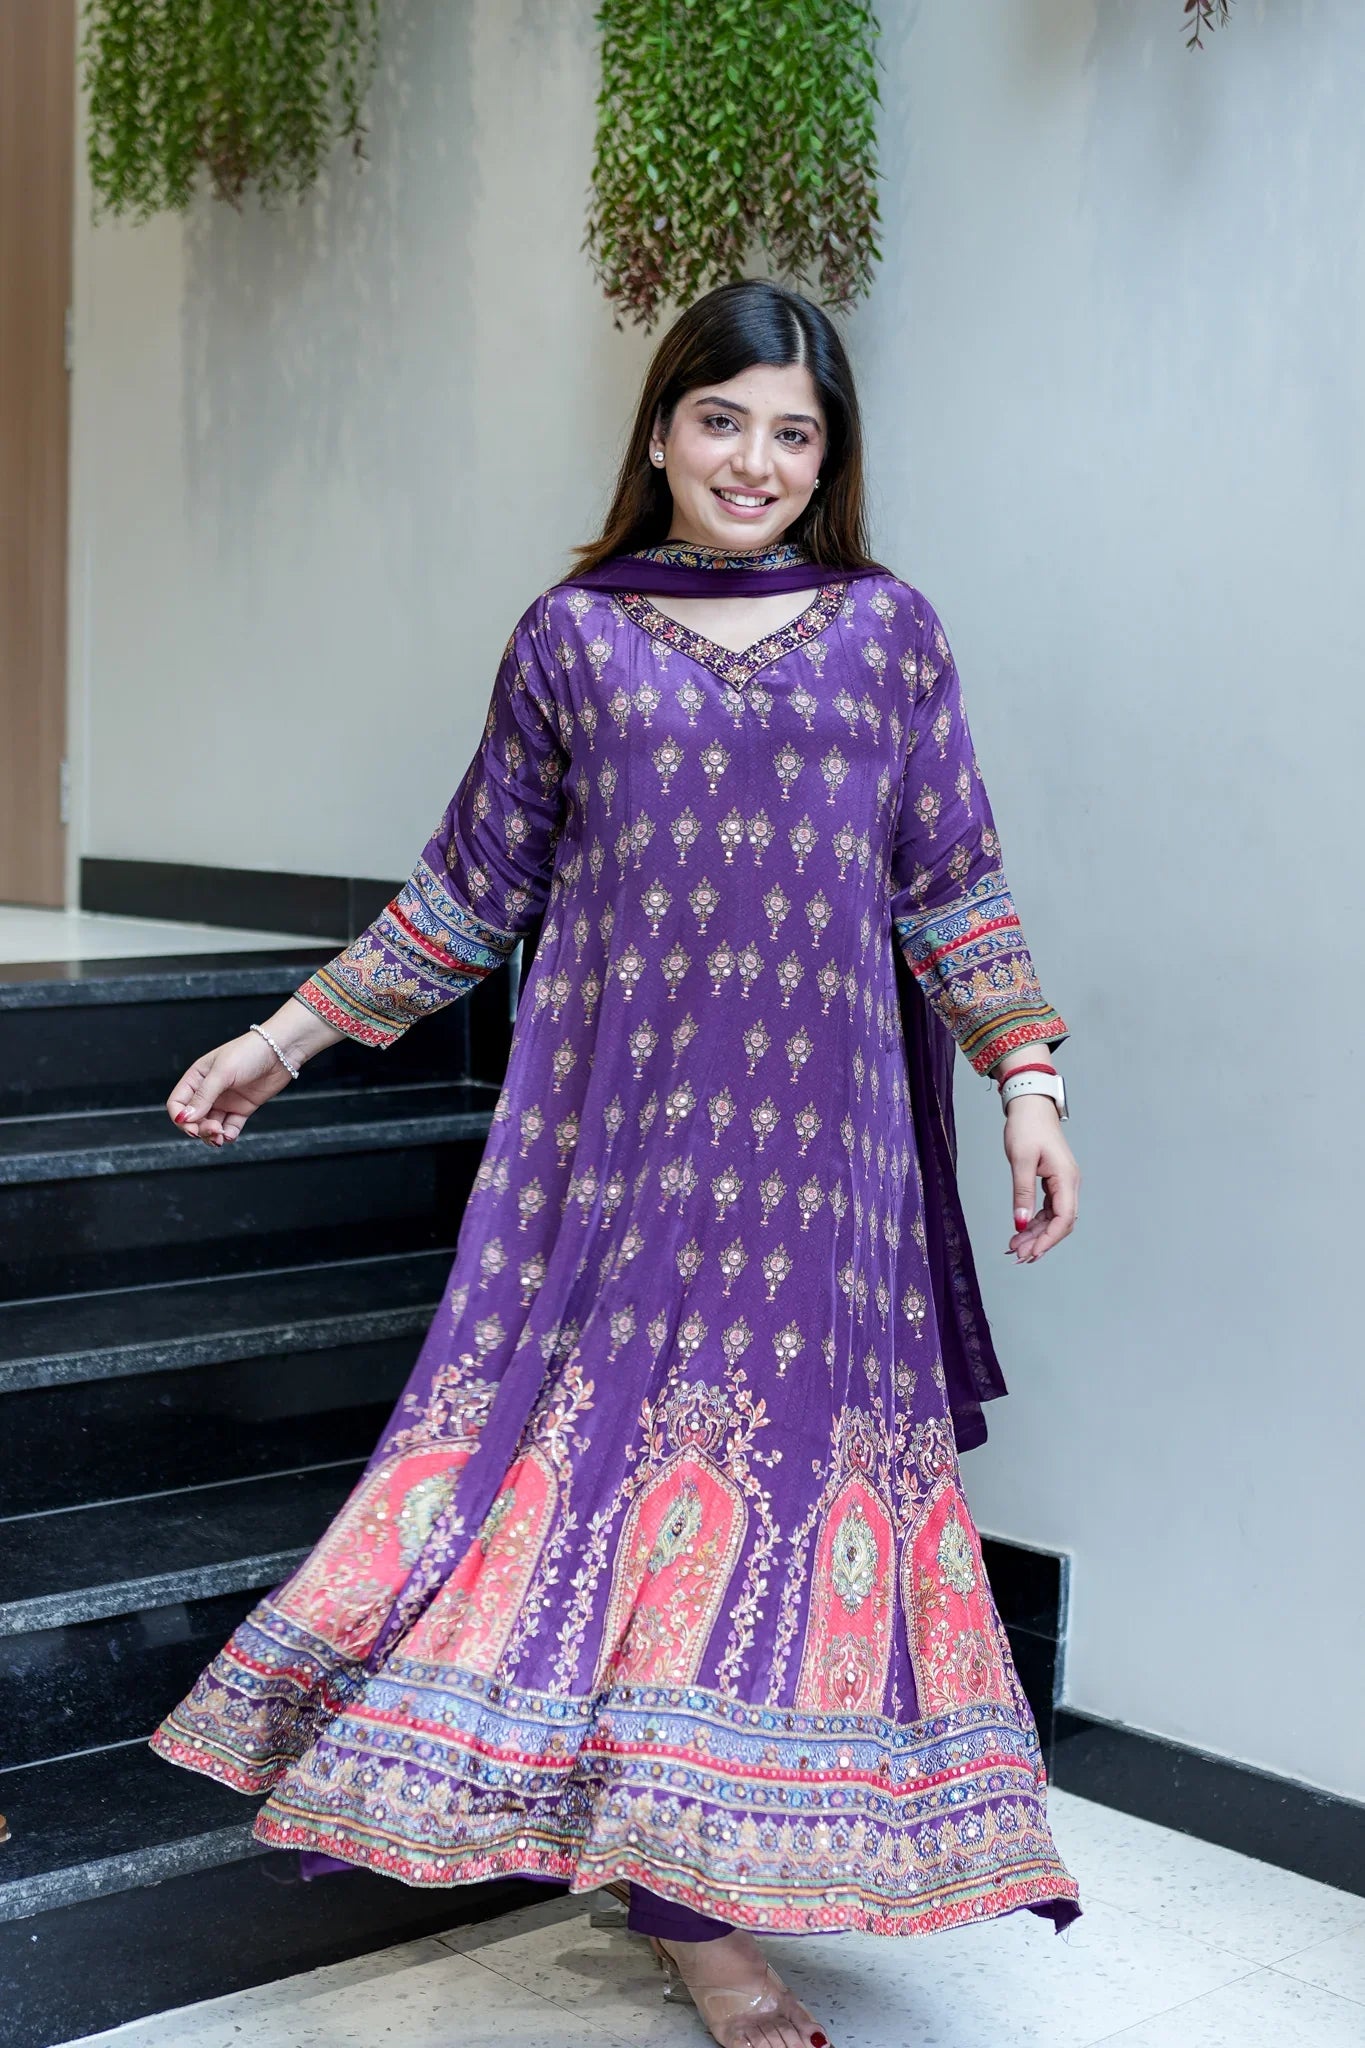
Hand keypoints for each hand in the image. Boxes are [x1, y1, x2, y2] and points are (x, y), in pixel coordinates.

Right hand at [166, 1030, 295, 1148]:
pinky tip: (230, 1135)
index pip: (177, 1103)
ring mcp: (225, 1101)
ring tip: (221, 1135)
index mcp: (197, 1078)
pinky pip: (230, 1127)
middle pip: (193, 1118)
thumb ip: (203, 1096)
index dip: (180, 1117)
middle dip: (199, 1128)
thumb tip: (185, 1117)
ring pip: (210, 1125)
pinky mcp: (242, 1108)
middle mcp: (209, 1091)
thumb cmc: (249, 1052)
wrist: (281, 1051)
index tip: (190, 1126)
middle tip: (212, 1130)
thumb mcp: (222, 1072)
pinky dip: (228, 1135)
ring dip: (212, 1135)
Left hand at [1003, 1096, 1079, 1261]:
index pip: (1063, 1219)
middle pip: (1061, 1223)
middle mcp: (1070, 1183)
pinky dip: (1035, 1222)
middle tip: (1018, 1256)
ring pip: (1054, 1218)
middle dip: (1041, 1242)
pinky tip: (1021, 1232)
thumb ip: (1022, 1193)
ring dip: (1037, 1234)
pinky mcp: (1055, 1181)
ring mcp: (1063, 1182)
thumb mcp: (1021, 1160)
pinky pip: (1048, 1208)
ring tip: (1015, 1248)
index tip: (1030, 1253)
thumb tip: (1020, 1224)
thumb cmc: (1027, 1127)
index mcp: (1066, 1178)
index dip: (1048, 1240)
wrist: (1031, 1105)